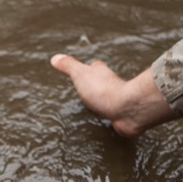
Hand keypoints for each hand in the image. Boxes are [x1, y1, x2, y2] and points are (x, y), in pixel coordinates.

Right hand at [50, 54, 177, 137]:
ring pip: (108, 100)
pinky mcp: (121, 116)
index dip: (88, 69)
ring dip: (101, 104)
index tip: (80, 73)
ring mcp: (117, 101)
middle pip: (102, 83)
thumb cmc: (103, 90)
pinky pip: (113, 116)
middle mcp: (111, 85)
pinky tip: (103, 123)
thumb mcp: (80, 74)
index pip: (94, 67)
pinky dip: (108, 118)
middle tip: (84, 93)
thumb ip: (68, 66)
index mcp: (101, 73)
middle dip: (94, 88)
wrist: (127, 109)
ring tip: (92, 110)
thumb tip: (55, 58)